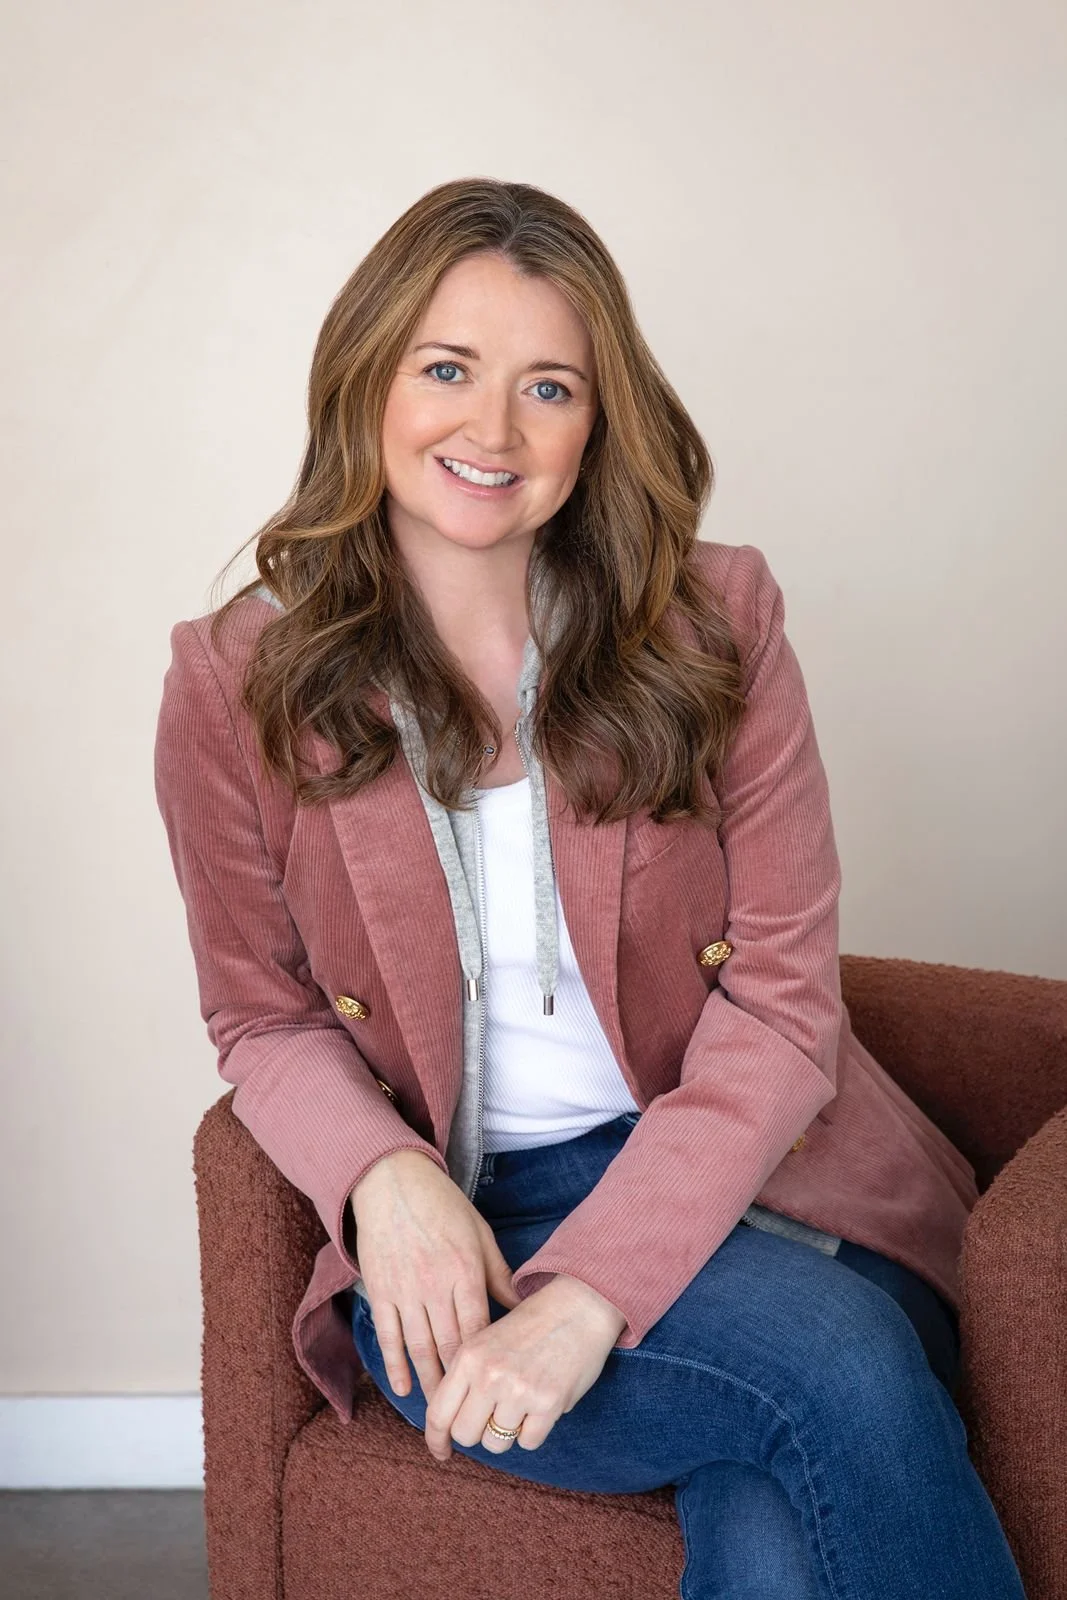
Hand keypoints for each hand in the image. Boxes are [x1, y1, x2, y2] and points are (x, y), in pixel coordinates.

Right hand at [349, 1149, 520, 1402]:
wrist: (392, 1181)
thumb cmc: (442, 1205)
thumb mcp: (479, 1233)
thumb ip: (499, 1273)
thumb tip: (523, 1307)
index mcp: (465, 1271)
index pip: (479, 1328)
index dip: (486, 1362)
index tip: (496, 1387)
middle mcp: (435, 1285)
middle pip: (450, 1345)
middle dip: (460, 1384)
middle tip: (470, 1414)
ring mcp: (404, 1290)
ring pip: (419, 1347)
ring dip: (429, 1382)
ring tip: (439, 1412)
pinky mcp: (379, 1290)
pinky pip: (388, 1335)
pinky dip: (395, 1364)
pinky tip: (403, 1388)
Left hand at [422, 1273, 627, 1462]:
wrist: (579, 1306)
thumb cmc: (532, 1324)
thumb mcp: (487, 1339)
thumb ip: (466, 1375)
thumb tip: (450, 1422)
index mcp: (469, 1356)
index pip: (438, 1413)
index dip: (436, 1439)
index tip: (441, 1451)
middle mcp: (489, 1375)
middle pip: (465, 1435)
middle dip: (477, 1432)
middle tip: (491, 1418)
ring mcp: (519, 1391)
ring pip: (496, 1443)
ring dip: (507, 1432)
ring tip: (521, 1406)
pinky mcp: (549, 1403)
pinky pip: (528, 1442)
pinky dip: (533, 1431)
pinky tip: (540, 1406)